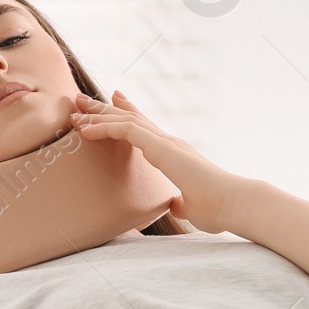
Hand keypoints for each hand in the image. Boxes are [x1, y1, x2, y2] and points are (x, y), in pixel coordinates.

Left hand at [69, 90, 240, 233]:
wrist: (232, 203)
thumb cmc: (217, 208)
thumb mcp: (191, 207)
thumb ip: (180, 202)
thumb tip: (176, 205)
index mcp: (174, 153)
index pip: (146, 127)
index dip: (127, 113)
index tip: (113, 100)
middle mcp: (168, 142)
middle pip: (130, 117)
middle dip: (104, 108)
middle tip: (82, 100)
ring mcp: (165, 142)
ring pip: (125, 119)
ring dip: (97, 115)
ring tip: (75, 111)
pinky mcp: (161, 147)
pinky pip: (126, 130)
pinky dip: (104, 127)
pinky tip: (86, 129)